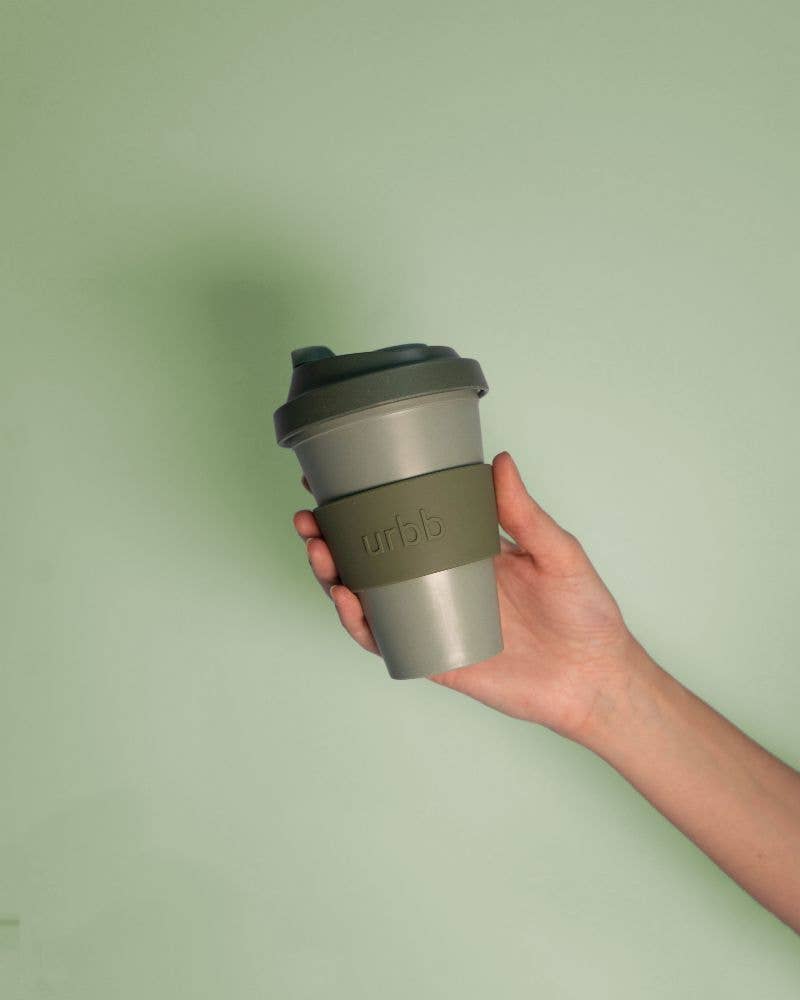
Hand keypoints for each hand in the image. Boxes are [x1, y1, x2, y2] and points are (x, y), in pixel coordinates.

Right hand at [293, 452, 638, 741]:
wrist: (596, 678)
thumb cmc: (584, 614)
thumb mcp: (557, 552)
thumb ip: (524, 513)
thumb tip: (500, 460)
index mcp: (464, 552)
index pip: (406, 520)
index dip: (367, 502)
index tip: (336, 478)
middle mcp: (439, 583)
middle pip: (372, 558)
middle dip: (332, 538)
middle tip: (309, 517)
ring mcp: (432, 620)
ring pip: (369, 597)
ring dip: (334, 575)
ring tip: (319, 550)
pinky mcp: (434, 655)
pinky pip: (387, 641)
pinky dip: (361, 623)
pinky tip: (347, 600)